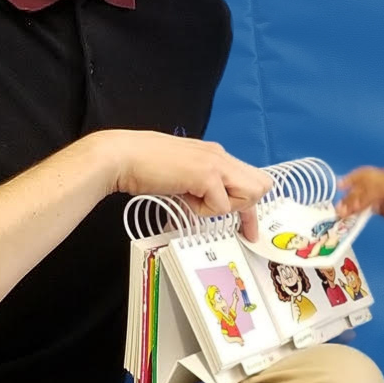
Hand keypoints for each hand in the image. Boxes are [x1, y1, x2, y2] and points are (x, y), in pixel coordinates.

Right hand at [100, 132, 272, 240]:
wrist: (122, 156)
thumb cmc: (143, 165)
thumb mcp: (183, 175)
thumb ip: (201, 185)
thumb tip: (212, 203)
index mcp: (214, 154)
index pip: (251, 179)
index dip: (251, 206)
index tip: (247, 228)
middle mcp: (220, 155)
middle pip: (261, 185)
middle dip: (245, 207)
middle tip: (218, 213)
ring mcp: (215, 163)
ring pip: (249, 195)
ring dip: (224, 208)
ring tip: (194, 201)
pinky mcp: (207, 175)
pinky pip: (221, 206)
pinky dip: (203, 211)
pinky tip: (183, 198)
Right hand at [339, 165, 383, 233]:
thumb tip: (370, 207)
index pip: (379, 190)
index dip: (361, 199)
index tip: (347, 211)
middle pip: (370, 180)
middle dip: (353, 194)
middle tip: (338, 210)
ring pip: (367, 174)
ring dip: (350, 184)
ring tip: (337, 196)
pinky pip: (367, 176)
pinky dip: (354, 181)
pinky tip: (343, 186)